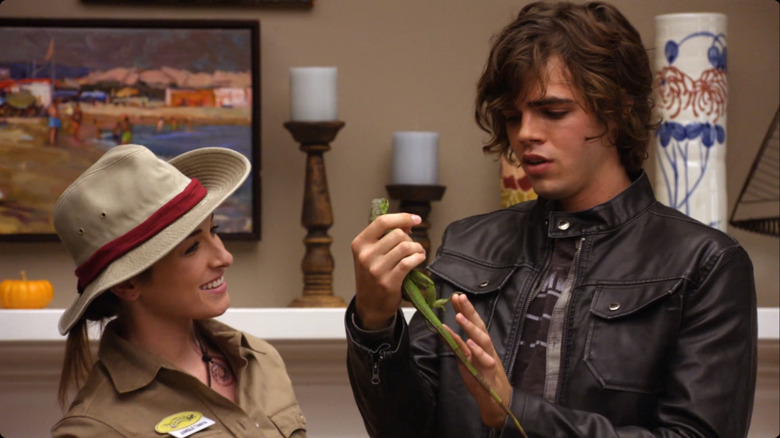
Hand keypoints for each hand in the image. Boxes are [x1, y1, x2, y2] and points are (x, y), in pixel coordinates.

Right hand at [351, 212, 424, 329]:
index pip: (382, 221)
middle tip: (413, 247)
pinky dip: (418, 258)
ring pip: (405, 247)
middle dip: (410, 238)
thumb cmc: (372, 277)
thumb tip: (408, 223)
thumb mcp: (371, 254)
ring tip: (418, 253)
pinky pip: (408, 262)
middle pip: (397, 234)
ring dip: (417, 248)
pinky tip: (419, 259)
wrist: (369, 306)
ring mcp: (376, 269)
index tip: (416, 219)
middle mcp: (365, 255)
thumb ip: (386, 238)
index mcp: (360, 244)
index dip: (402, 217)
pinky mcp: (388, 281)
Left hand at [449, 293, 512, 428]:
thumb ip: (457, 344)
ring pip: (482, 340)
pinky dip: (475, 350)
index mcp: (481, 343)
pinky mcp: (486, 371)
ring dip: (471, 328)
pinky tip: (468, 342)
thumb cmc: (482, 376)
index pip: (474, 322)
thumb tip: (443, 330)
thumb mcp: (466, 358)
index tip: (457, 296)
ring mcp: (487, 358)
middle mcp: (486, 347)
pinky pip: (482, 359)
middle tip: (459, 297)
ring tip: (460, 316)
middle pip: (479, 326)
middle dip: (469, 311)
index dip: (466, 309)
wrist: (497, 399)